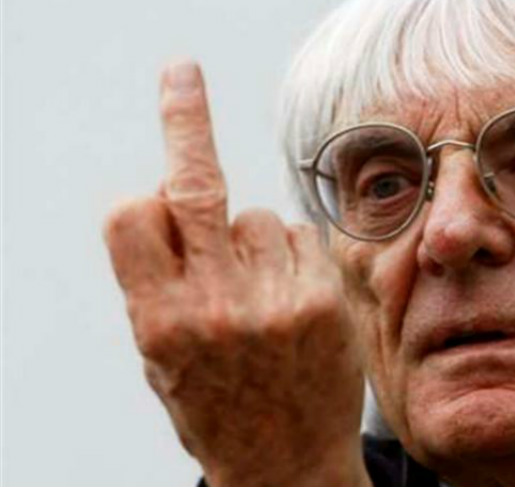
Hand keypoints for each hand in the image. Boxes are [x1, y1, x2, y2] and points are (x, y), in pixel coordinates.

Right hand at [103, 60, 369, 486]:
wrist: (286, 467)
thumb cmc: (218, 407)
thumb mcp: (163, 358)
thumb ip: (161, 283)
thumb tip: (173, 199)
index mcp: (160, 321)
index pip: (133, 215)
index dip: (144, 204)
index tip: (156, 185)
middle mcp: (215, 305)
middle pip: (195, 184)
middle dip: (184, 120)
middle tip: (182, 74)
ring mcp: (274, 299)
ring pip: (253, 215)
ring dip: (249, 239)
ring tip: (259, 299)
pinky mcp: (323, 298)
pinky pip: (296, 236)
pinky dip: (288, 255)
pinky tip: (291, 301)